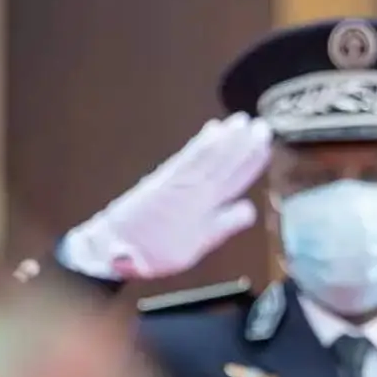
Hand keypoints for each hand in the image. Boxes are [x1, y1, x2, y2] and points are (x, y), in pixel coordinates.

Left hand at [61, 113, 271, 279]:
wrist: (111, 245)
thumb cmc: (153, 253)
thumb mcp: (192, 249)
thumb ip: (220, 228)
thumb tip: (249, 210)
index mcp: (201, 205)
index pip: (231, 178)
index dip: (249, 161)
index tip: (265, 145)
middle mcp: (190, 187)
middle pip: (221, 162)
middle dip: (242, 144)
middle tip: (261, 126)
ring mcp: (176, 180)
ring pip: (206, 155)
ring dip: (225, 138)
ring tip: (241, 122)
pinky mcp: (162, 177)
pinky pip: (187, 155)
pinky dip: (201, 142)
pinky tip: (211, 131)